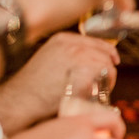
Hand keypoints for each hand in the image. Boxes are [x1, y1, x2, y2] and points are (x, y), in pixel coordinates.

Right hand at [0, 33, 120, 134]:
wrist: (24, 99)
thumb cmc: (34, 87)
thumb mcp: (49, 60)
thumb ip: (67, 57)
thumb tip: (89, 62)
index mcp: (62, 39)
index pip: (94, 41)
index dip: (107, 51)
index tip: (113, 60)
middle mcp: (71, 44)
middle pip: (104, 52)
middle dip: (108, 67)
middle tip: (105, 82)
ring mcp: (79, 56)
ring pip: (107, 64)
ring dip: (109, 78)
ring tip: (100, 91)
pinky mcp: (86, 70)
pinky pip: (108, 74)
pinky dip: (108, 84)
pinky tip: (99, 94)